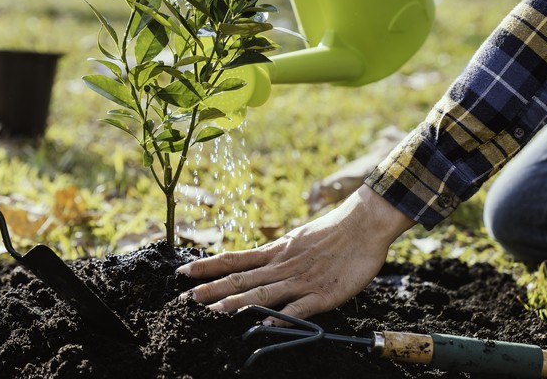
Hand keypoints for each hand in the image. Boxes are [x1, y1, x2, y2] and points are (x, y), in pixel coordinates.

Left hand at [176, 185, 415, 320]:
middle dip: (214, 289)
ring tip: (216, 311)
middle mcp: (283, 265)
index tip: (182, 272)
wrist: (364, 223)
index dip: (207, 266)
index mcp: (276, 252)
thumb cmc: (332, 232)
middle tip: (188, 297)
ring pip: (264, 292)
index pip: (234, 259)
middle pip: (242, 278)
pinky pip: (300, 307)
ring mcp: (302, 280)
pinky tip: (266, 324)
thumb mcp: (297, 240)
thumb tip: (255, 265)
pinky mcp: (324, 294)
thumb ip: (277, 255)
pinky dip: (282, 316)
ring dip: (239, 303)